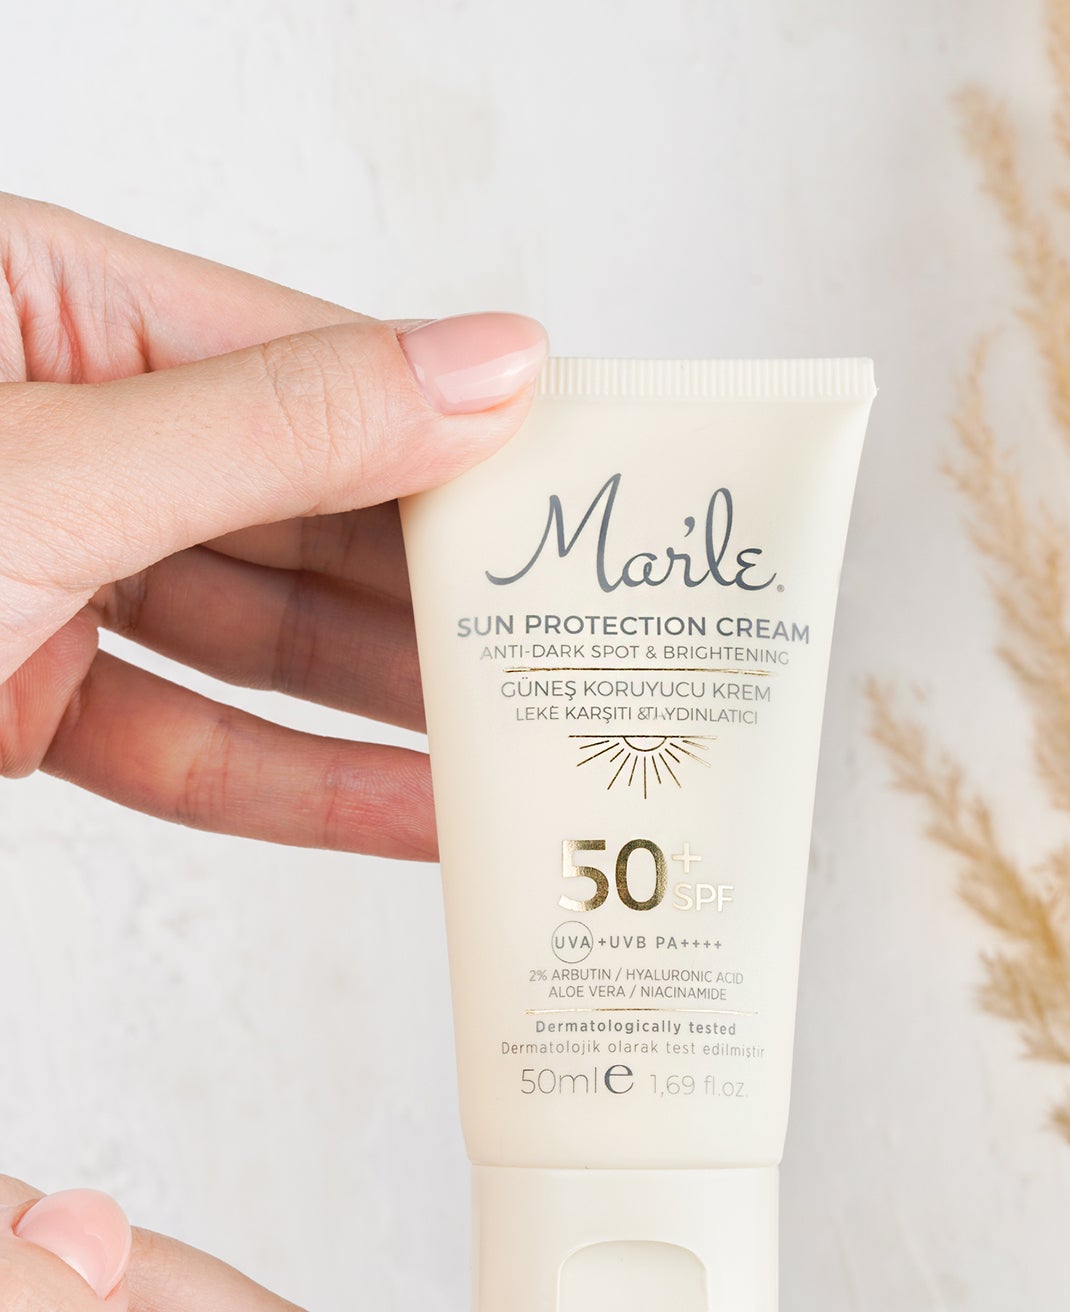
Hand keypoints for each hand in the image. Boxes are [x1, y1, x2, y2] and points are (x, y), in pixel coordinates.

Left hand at [0, 195, 547, 858]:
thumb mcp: (51, 472)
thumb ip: (274, 431)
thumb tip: (482, 370)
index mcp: (41, 307)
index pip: (305, 363)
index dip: (455, 434)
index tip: (577, 496)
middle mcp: (60, 434)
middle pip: (300, 510)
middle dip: (438, 588)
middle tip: (574, 637)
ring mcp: (44, 572)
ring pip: (256, 637)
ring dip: (391, 700)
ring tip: (526, 735)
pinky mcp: (28, 699)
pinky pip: (187, 742)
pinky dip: (297, 785)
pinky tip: (416, 809)